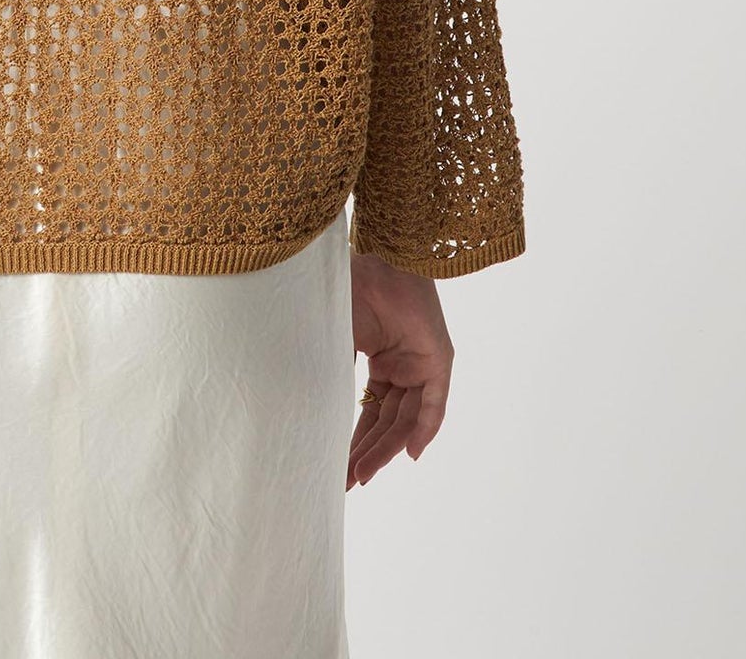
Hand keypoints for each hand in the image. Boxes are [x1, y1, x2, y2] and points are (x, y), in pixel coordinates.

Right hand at [346, 252, 452, 487]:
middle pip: (385, 420)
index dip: (353, 439)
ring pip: (405, 418)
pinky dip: (424, 429)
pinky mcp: (439, 360)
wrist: (371, 265)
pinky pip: (434, 404)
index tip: (335, 467)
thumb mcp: (333, 342)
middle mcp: (400, 366)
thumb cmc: (347, 292)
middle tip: (347, 480)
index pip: (367, 410)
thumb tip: (306, 414)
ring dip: (386, 447)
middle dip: (366, 452)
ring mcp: (420, 364)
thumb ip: (329, 376)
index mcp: (377, 359)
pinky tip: (408, 453)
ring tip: (363, 473)